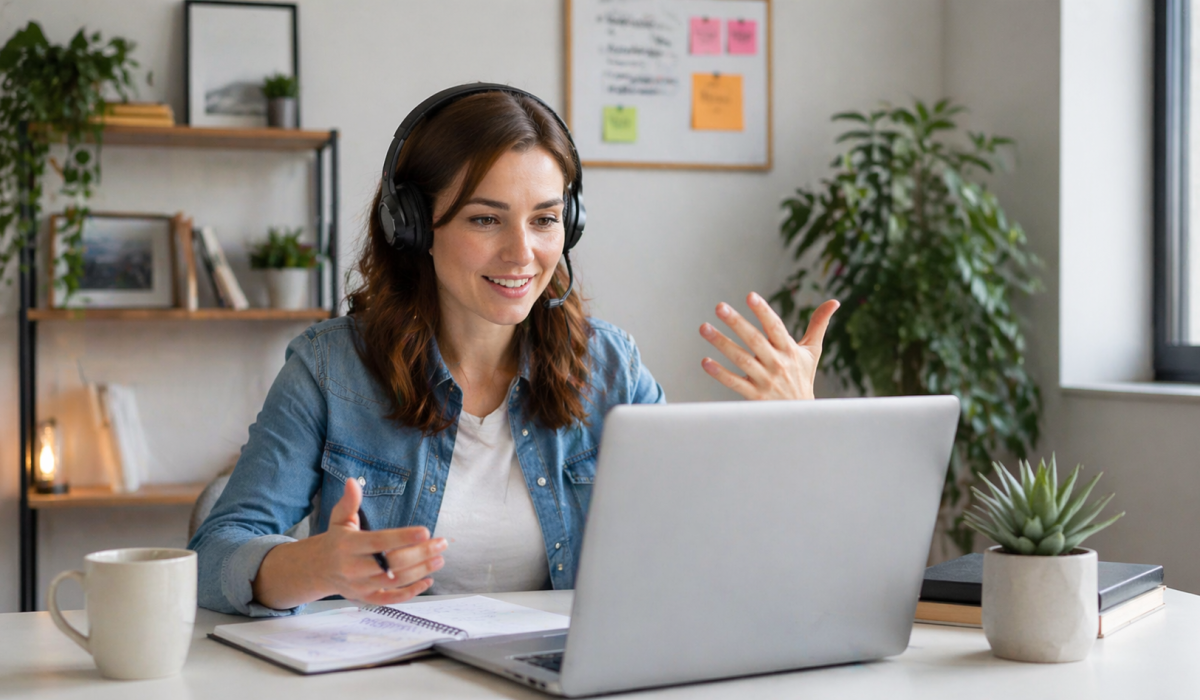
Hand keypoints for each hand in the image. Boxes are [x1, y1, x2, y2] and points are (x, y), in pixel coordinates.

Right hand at [312, 478, 446, 604]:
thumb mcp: (339, 519)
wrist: (318, 569)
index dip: (403, 537)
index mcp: (348, 545)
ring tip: (439, 559)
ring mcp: (360, 586)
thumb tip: (352, 481)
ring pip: (394, 581)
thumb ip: (349, 502)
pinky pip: (390, 599)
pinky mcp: (366, 598)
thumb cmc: (336, 540)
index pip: (379, 541)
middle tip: (441, 544)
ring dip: (420, 571)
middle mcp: (354, 568)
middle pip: (392, 563)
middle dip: (420, 554)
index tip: (425, 531)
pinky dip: (410, 593)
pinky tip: (428, 581)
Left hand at [699, 293, 838, 400]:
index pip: (775, 327)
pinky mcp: (755, 395)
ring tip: (704, 328)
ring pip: (741, 359)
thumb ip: (819, 324)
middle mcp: (777, 363)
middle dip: (737, 322)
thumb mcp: (812, 351)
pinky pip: (735, 383)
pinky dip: (720, 373)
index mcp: (789, 350)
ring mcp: (765, 380)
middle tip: (719, 307)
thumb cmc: (803, 377)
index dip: (763, 311)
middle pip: (755, 340)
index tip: (750, 296)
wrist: (801, 415)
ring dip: (722, 343)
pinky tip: (705, 361)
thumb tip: (835, 301)